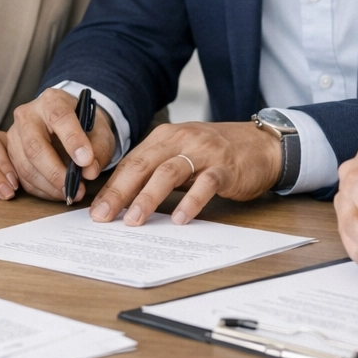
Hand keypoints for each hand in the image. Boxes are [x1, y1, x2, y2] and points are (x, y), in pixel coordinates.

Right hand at [7, 87, 116, 200]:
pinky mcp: (11, 154)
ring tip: (71, 193)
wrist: (68, 125)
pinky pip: (23, 178)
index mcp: (52, 100)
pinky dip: (42, 190)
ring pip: (26, 166)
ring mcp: (15, 135)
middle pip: (34, 146)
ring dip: (50, 186)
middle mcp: (27, 115)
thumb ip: (99, 149)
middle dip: (56, 172)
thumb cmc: (84, 127)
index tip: (86, 161)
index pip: (59, 117)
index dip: (72, 140)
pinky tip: (59, 192)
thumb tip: (89, 171)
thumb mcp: (100, 132)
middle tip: (76, 189)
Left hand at [90, 121, 280, 224]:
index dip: (112, 186)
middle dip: (120, 192)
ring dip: (148, 197)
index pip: (132, 162)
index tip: (96, 210)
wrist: (261, 145)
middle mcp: (181, 140)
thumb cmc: (217, 153)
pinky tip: (179, 219)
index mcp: (166, 137)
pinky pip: (204, 184)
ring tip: (134, 220)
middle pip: (143, 165)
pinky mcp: (224, 167)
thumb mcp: (182, 154)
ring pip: (168, 172)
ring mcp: (203, 153)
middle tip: (104, 216)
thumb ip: (157, 171)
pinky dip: (191, 201)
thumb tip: (124, 199)